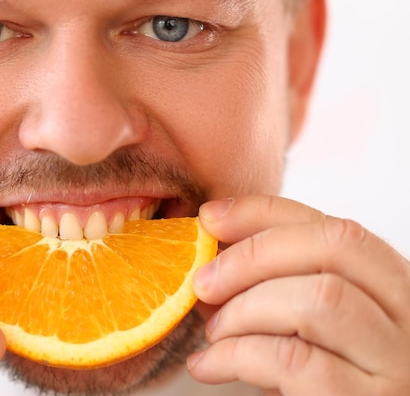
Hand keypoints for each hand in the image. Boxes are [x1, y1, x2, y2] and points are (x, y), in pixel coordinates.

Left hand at [188, 195, 409, 395]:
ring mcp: (394, 365)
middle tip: (202, 282)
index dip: (265, 214)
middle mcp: (409, 319)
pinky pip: (290, 360)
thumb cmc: (318, 381)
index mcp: (395, 289)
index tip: (210, 217)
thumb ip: (274, 285)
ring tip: (214, 333)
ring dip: (244, 310)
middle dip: (252, 256)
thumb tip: (210, 250)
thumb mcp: (303, 325)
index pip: (337, 229)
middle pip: (333, 248)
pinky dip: (233, 355)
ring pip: (316, 300)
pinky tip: (207, 365)